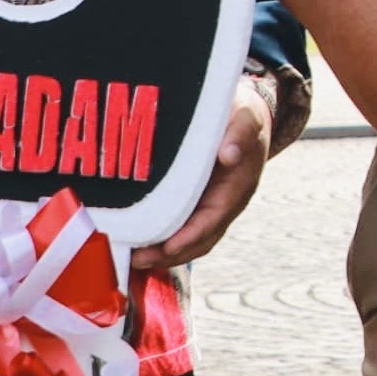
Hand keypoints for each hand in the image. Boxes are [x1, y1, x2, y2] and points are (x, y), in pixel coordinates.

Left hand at [142, 77, 279, 272]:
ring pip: (187, 240)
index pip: (213, 220)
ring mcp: (208, 206)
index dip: (191, 237)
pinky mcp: (193, 203)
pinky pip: (178, 227)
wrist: (243, 116)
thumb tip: (228, 154)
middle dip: (168, 255)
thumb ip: (239, 132)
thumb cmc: (242, 115)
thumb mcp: (245, 117)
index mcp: (237, 188)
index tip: (168, 248)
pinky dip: (159, 239)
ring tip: (131, 257)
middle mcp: (223, 204)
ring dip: (161, 253)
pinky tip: (135, 240)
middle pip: (198, 241)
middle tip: (136, 260)